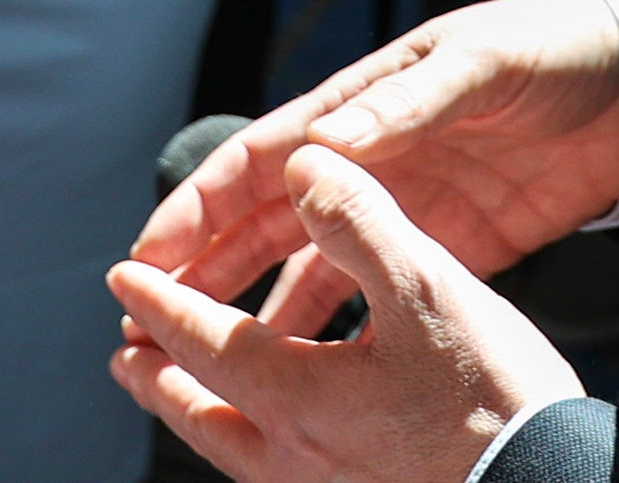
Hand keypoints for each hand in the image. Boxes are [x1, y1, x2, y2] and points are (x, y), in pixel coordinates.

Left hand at [110, 146, 582, 482]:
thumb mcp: (428, 285)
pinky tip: (282, 437)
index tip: (124, 280)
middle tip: (125, 352)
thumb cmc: (494, 399)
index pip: (203, 341)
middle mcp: (297, 456)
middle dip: (158, 376)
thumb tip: (301, 167)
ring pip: (236, 452)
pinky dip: (254, 444)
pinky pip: (280, 474)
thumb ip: (357, 220)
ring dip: (199, 414)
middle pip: (202, 414)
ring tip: (186, 396)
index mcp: (300, 396)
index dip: (161, 303)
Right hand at [131, 0, 618, 322]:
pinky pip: (374, 291)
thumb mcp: (479, 66)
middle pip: (266, 221)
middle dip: (206, 268)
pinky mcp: (450, 244)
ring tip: (205, 353)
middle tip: (148, 321)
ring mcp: (405, 204)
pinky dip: (335, 325)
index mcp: (362, 105)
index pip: (260, 161)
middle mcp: (369, 157)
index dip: (199, 208)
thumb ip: (408, 104)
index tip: (149, 255)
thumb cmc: (549, 48)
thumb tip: (326, 139)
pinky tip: (305, 362)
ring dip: (257, 303)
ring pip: (309, 263)